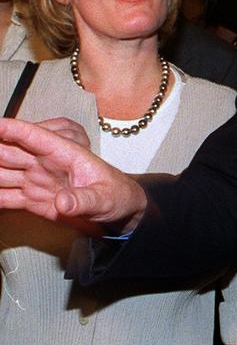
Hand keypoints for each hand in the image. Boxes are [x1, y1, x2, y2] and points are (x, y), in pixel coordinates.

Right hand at [0, 117, 146, 232]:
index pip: (36, 137)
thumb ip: (84, 200)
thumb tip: (63, 202)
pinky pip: (6, 196)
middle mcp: (46, 164)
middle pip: (10, 152)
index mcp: (65, 154)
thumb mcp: (105, 198)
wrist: (118, 214)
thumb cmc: (116, 196)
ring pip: (2, 173)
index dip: (14, 129)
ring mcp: (36, 181)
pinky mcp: (32, 199)